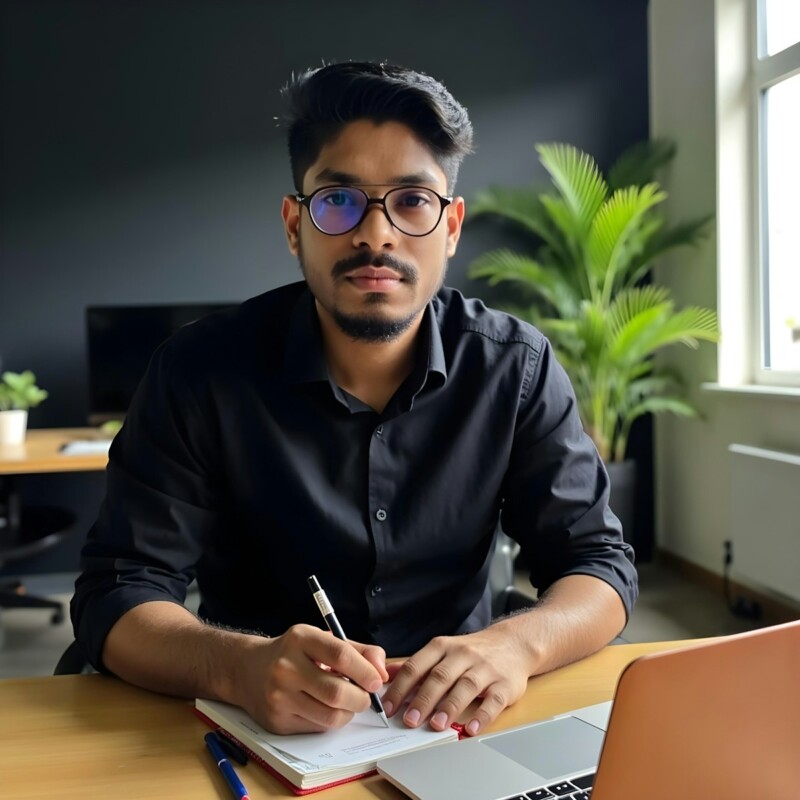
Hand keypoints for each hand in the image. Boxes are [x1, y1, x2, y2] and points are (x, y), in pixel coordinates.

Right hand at [235, 624, 388, 733]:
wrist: (247, 670)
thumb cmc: (294, 653)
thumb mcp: (322, 639)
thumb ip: (358, 651)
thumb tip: (382, 672)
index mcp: (300, 639)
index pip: (340, 655)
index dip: (365, 671)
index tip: (377, 680)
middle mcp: (286, 667)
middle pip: (336, 691)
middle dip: (361, 698)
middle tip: (366, 697)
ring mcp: (279, 696)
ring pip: (330, 715)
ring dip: (348, 712)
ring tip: (347, 702)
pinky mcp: (277, 721)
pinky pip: (317, 727)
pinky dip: (330, 720)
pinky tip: (326, 708)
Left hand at [381, 621, 533, 736]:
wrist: (513, 643)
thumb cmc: (472, 651)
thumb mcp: (442, 651)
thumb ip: (416, 665)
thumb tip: (386, 675)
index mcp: (443, 647)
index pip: (417, 666)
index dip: (401, 687)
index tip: (389, 707)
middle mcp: (463, 655)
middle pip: (440, 676)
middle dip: (423, 699)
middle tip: (409, 720)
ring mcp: (485, 669)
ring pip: (465, 686)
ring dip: (450, 706)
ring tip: (437, 725)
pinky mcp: (505, 684)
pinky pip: (494, 700)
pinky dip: (482, 715)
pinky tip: (471, 728)